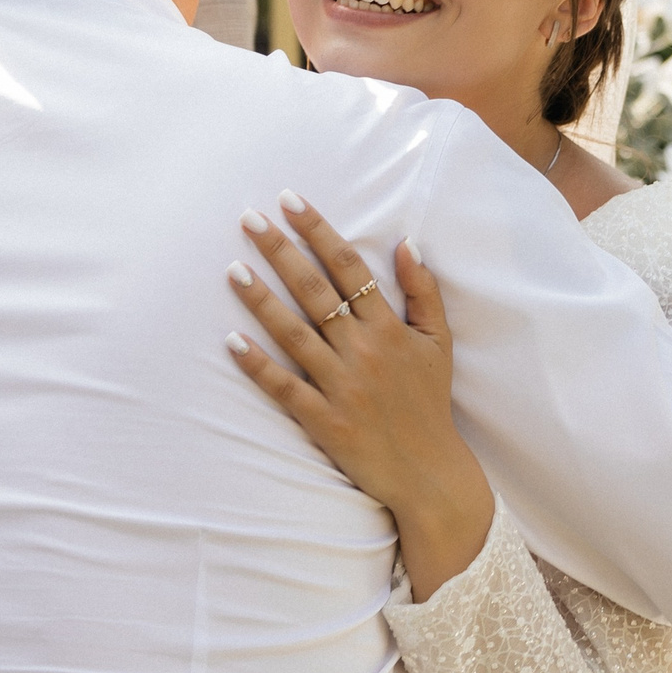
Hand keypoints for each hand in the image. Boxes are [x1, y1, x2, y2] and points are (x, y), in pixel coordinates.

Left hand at [227, 192, 493, 600]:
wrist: (429, 471)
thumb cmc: (430, 402)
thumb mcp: (440, 342)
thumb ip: (425, 291)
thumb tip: (407, 243)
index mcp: (390, 328)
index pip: (350, 267)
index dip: (318, 231)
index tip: (291, 202)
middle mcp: (363, 350)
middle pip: (315, 290)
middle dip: (280, 250)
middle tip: (249, 218)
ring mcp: (341, 385)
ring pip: (293, 333)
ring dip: (260, 299)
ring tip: (232, 269)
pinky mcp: (323, 419)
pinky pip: (284, 387)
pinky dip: (257, 365)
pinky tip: (231, 342)